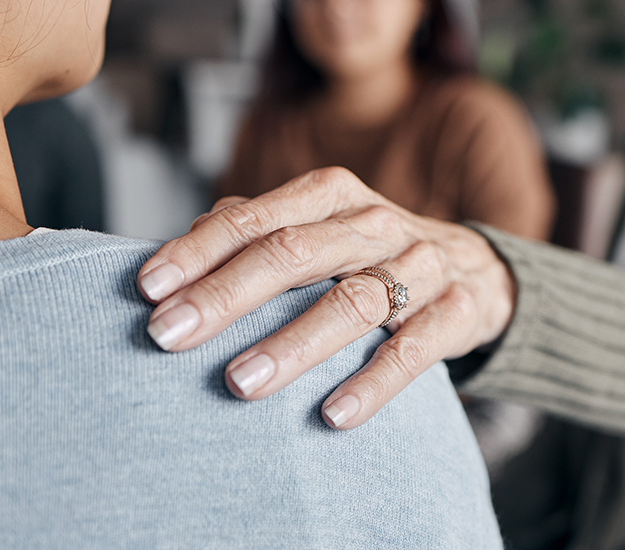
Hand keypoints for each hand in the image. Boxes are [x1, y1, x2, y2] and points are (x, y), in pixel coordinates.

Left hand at [137, 167, 515, 429]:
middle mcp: (374, 224)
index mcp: (330, 197)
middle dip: (227, 295)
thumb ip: (256, 233)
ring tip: (240, 382)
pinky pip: (414, 349)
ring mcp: (420, 265)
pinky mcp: (457, 311)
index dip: (198, 252)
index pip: (254, 219)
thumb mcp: (319, 229)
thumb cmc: (374, 254)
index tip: (147, 290)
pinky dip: (374, 382)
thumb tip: (176, 254)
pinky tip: (333, 415)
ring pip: (352, 302)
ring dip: (293, 343)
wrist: (478, 269)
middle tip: (168, 336)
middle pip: (295, 253)